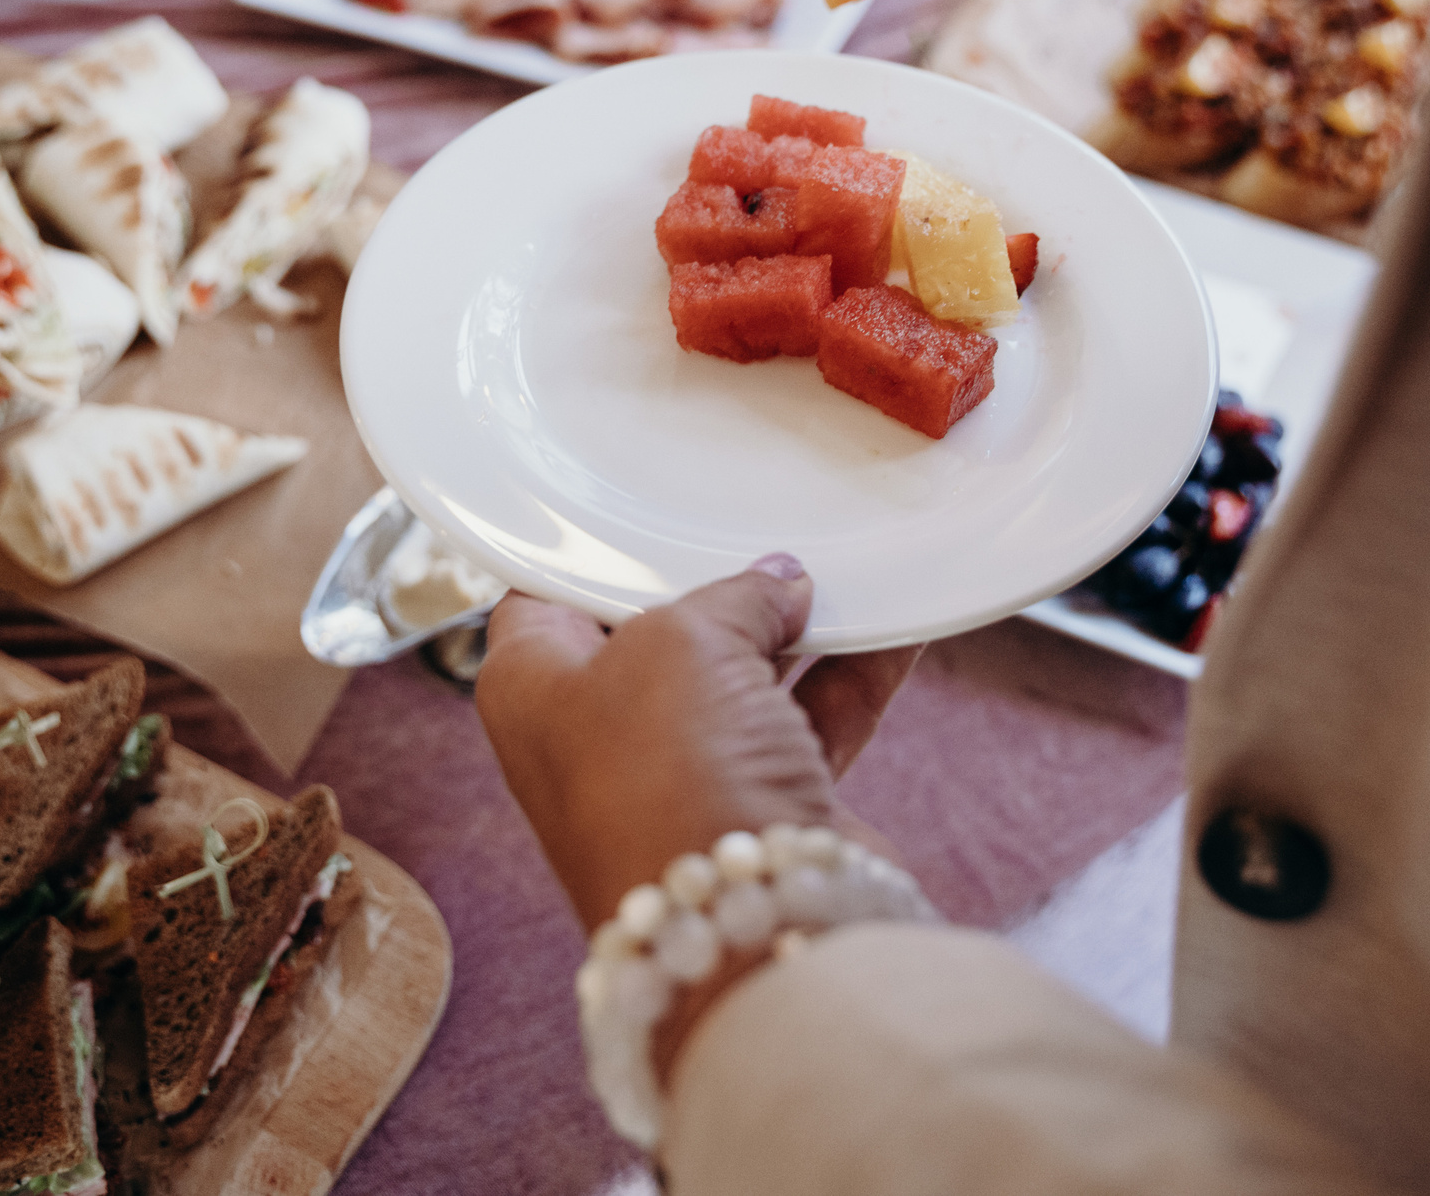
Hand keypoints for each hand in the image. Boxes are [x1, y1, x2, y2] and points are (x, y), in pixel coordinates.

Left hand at [476, 554, 918, 933]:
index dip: (598, 550)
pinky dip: (851, 676)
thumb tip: (778, 584)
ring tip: (843, 564)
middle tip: (760, 524)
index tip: (648, 505)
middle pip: (657, 636)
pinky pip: (809, 722)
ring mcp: (682, 778)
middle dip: (714, 587)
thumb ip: (733, 596)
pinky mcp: (758, 811)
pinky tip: (896, 624)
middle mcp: (597, 737)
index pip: (549, 596)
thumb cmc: (669, 776)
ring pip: (742, 680)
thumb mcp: (682, 639)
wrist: (746, 923)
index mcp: (533, 691)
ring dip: (794, 630)